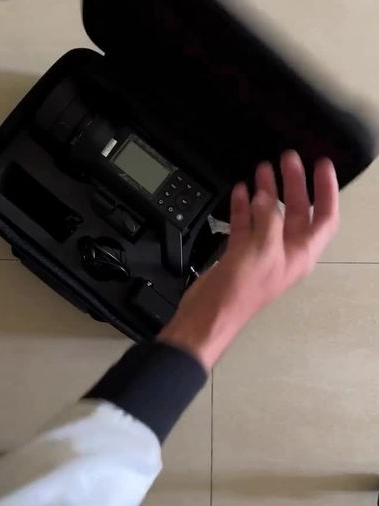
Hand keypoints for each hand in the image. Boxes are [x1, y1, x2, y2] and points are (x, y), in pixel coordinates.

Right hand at [159, 151, 339, 370]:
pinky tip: (241, 192)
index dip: (326, 190)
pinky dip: (244, 207)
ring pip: (269, 214)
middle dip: (293, 184)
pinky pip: (246, 224)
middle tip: (287, 160)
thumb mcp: (263, 249)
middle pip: (295, 211)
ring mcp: (261, 252)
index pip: (324, 217)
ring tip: (263, 169)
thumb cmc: (242, 291)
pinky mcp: (240, 253)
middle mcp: (284, 251)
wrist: (211, 312)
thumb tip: (263, 199)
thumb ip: (268, 219)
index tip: (322, 166)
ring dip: (267, 192)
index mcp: (300, 253)